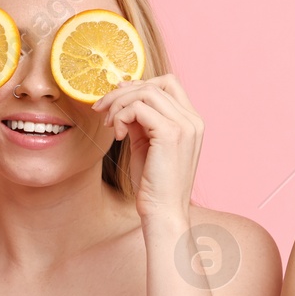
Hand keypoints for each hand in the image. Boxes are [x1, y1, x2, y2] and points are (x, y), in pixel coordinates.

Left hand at [92, 74, 202, 222]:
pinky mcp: (171, 134)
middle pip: (155, 84)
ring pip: (145, 92)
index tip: (116, 98)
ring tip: (110, 125)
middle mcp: (192, 120)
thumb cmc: (153, 183)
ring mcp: (184, 125)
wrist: (163, 212)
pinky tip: (118, 136)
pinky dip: (122, 116)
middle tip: (101, 109)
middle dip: (122, 93)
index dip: (139, 84)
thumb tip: (123, 93)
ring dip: (119, 104)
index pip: (169, 83)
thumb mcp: (145, 143)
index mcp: (191, 121)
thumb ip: (139, 119)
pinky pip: (139, 108)